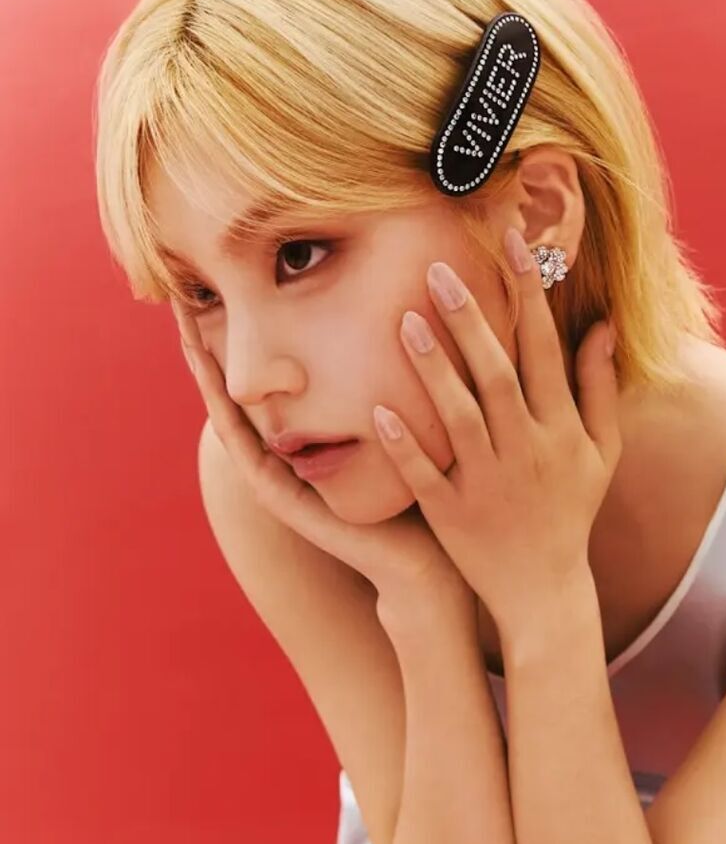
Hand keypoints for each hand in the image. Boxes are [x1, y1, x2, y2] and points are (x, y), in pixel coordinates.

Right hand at [173, 307, 468, 612]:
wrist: (426, 560)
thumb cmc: (426, 492)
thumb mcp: (406, 424)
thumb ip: (394, 385)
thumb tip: (410, 319)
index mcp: (309, 436)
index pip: (267, 375)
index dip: (243, 333)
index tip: (226, 282)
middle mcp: (285, 453)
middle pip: (235, 388)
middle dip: (208, 342)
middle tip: (180, 293)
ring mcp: (277, 477)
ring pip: (228, 413)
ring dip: (203, 371)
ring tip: (181, 327)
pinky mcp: (280, 499)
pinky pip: (244, 448)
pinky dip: (224, 414)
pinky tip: (211, 381)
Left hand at [371, 226, 621, 635]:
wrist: (544, 590)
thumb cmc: (570, 511)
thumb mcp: (601, 452)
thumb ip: (600, 388)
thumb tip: (602, 325)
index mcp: (561, 430)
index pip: (543, 350)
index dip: (528, 294)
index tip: (510, 243)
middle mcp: (527, 451)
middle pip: (497, 375)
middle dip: (471, 321)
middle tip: (438, 270)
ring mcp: (488, 484)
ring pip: (459, 419)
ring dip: (433, 371)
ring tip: (405, 322)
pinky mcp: (452, 514)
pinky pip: (425, 476)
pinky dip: (406, 445)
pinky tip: (378, 412)